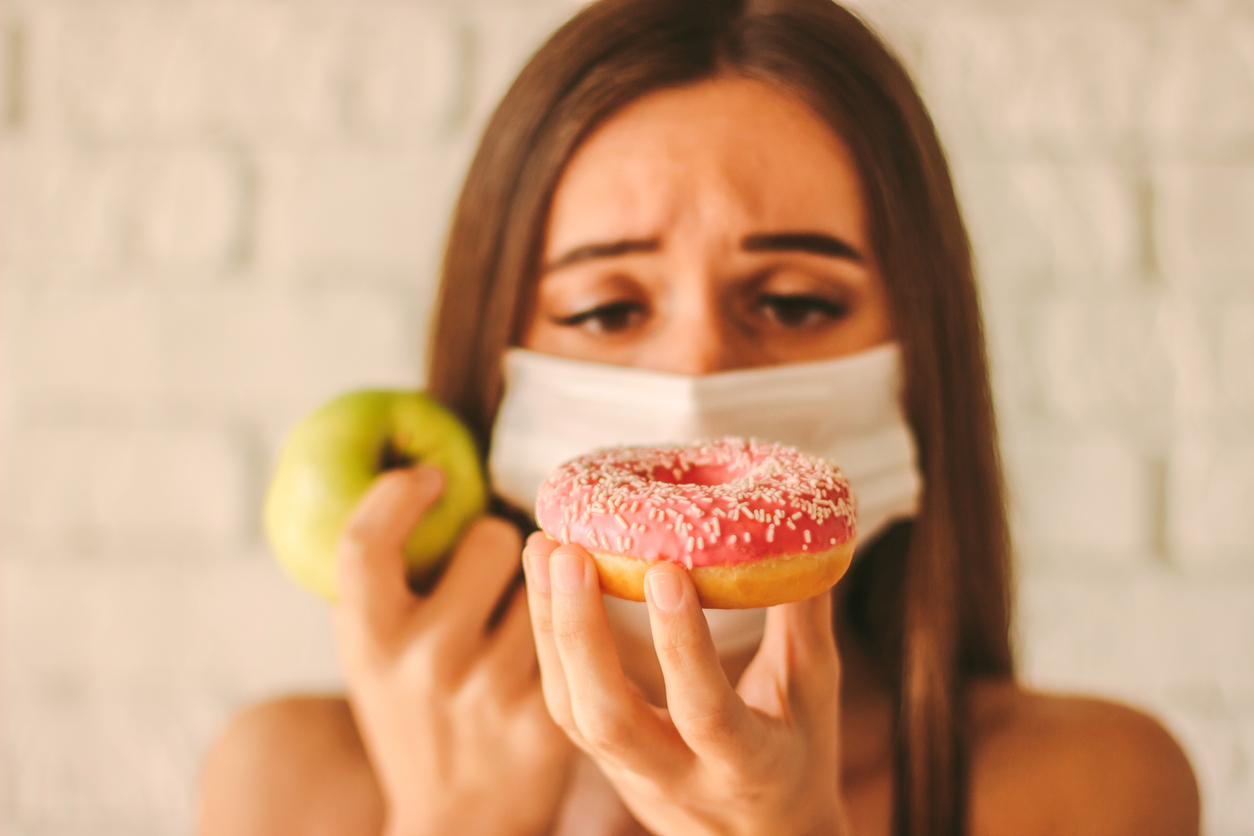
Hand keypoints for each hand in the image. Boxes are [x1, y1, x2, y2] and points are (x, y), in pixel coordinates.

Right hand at [333, 467, 572, 835]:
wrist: (455, 821)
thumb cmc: (413, 716)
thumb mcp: (372, 655)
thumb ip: (379, 582)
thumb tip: (406, 480)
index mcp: (368, 640)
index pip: (365, 544)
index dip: (398, 495)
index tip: (433, 477)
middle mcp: (424, 663)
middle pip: (491, 541)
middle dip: (504, 539)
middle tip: (500, 561)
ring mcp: (487, 691)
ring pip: (549, 580)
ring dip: (548, 582)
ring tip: (524, 617)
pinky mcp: (546, 717)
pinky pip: (577, 627)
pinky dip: (575, 622)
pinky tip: (567, 640)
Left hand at [523, 533, 851, 835]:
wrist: (763, 835)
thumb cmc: (799, 752)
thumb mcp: (816, 690)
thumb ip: (803, 615)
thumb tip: (805, 528)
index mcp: (747, 765)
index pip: (706, 711)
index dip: (682, 644)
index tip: (665, 568)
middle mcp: (679, 777)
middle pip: (611, 719)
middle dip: (582, 634)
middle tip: (569, 554)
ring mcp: (631, 772)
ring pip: (572, 710)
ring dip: (551, 626)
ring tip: (543, 547)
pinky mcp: (600, 758)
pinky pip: (561, 701)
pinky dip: (546, 637)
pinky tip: (542, 578)